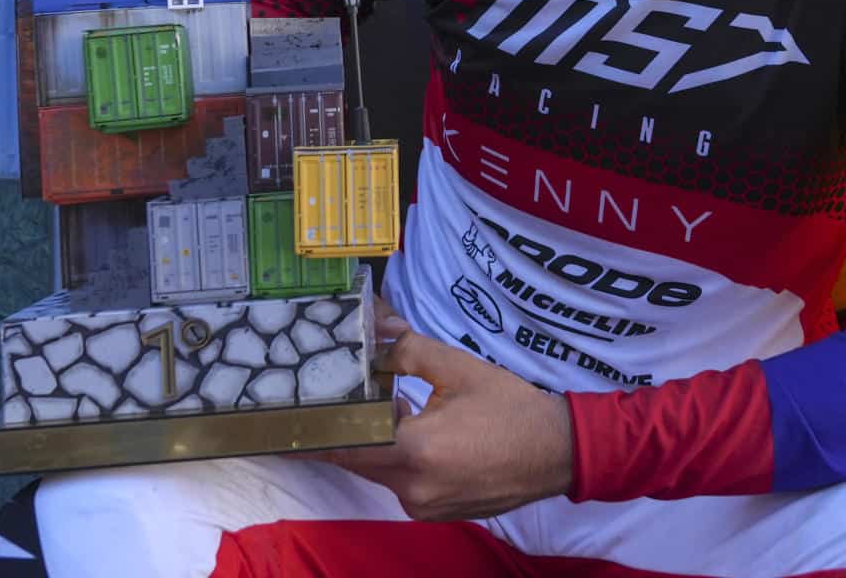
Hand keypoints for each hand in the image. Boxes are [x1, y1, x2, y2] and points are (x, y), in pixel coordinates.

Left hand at [307, 308, 574, 520]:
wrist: (559, 452)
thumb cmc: (511, 408)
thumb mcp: (458, 368)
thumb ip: (409, 350)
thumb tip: (376, 334)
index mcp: (415, 452)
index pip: (344, 446)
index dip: (311, 433)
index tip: (286, 421)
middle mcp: (413, 489)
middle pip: (359, 459)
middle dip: (348, 429)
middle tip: (335, 400)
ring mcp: (425, 506)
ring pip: (381, 470)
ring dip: (378, 441)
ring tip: (393, 405)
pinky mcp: (437, 512)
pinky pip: (403, 482)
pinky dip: (401, 457)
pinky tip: (420, 429)